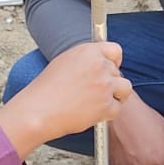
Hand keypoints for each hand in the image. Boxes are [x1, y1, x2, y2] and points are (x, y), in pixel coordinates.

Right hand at [0, 41, 130, 157]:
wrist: (38, 111)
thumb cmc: (45, 90)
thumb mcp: (63, 62)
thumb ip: (85, 59)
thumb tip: (99, 62)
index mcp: (88, 52)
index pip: (115, 50)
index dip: (114, 61)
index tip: (110, 68)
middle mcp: (99, 66)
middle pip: (118, 71)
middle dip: (109, 82)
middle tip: (92, 91)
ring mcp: (105, 86)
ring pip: (125, 88)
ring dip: (116, 95)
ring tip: (99, 101)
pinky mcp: (106, 106)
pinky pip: (117, 109)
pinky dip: (107, 113)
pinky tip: (91, 112)